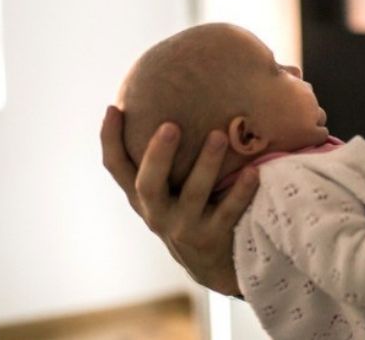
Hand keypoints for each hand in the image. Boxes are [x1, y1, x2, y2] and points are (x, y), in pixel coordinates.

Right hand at [100, 105, 259, 295]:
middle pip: (148, 184)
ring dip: (206, 164)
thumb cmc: (191, 210)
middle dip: (158, 155)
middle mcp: (156, 212)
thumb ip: (170, 157)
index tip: (113, 108)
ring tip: (219, 136)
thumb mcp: (171, 190)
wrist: (211, 265)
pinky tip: (254, 171)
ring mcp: (183, 227)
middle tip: (171, 126)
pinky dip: (241, 191)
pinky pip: (228, 212)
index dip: (110, 139)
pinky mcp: (211, 239)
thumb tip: (180, 99)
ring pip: (193, 195)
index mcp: (142, 197)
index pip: (116, 167)